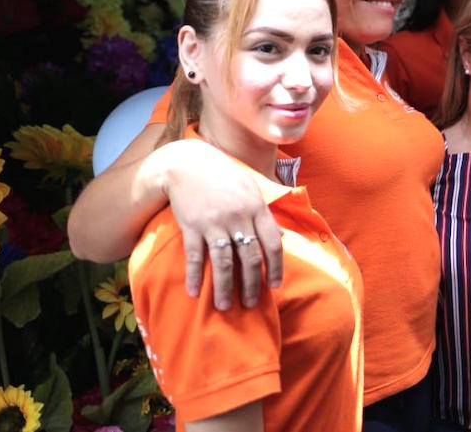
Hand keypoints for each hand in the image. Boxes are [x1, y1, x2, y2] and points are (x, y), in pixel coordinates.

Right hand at [158, 139, 283, 310]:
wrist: (188, 164)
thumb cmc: (224, 177)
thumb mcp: (251, 190)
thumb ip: (266, 214)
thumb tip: (282, 236)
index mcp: (257, 208)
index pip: (273, 243)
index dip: (276, 267)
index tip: (275, 285)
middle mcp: (239, 217)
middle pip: (250, 257)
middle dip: (252, 284)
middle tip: (251, 303)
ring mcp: (215, 222)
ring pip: (224, 262)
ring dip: (225, 287)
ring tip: (225, 306)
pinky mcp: (192, 225)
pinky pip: (195, 256)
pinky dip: (195, 276)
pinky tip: (194, 292)